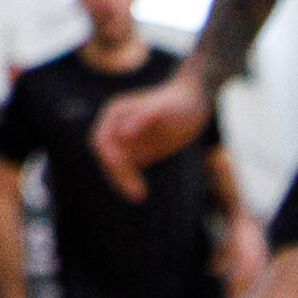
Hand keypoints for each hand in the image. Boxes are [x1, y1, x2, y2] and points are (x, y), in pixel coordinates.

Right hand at [89, 74, 211, 198]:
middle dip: (116, 175)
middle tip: (135, 192)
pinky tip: (140, 193)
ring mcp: (125, 139)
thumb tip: (124, 133)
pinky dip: (130, 181)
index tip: (123, 171)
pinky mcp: (136, 150)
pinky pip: (126, 170)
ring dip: (122, 182)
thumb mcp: (166, 108)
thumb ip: (144, 116)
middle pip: (106, 157)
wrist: (195, 101)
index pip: (102, 141)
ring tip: (139, 197)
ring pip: (114, 167)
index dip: (109, 158)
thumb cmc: (180, 102)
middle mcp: (116, 126)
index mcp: (116, 113)